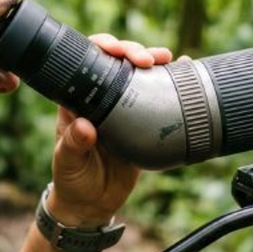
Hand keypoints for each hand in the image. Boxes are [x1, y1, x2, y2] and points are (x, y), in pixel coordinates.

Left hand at [47, 35, 172, 225]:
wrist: (91, 204)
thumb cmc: (71, 179)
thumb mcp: (68, 163)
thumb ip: (73, 145)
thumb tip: (85, 126)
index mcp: (78, 101)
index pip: (87, 62)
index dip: (102, 47)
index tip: (115, 50)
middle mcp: (101, 99)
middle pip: (117, 63)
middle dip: (133, 52)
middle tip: (147, 59)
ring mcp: (123, 110)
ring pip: (139, 76)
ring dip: (154, 62)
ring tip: (168, 59)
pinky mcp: (142, 124)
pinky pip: (157, 99)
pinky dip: (170, 84)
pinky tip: (184, 73)